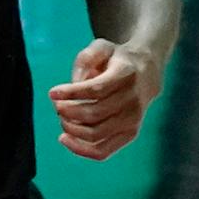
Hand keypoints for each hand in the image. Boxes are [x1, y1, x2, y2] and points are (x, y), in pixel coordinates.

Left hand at [48, 39, 159, 160]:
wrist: (146, 75)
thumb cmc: (116, 61)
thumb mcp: (101, 47)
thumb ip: (85, 59)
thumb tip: (74, 85)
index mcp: (126, 75)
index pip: (96, 89)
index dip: (71, 93)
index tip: (52, 93)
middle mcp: (133, 101)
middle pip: (94, 114)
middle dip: (68, 111)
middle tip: (57, 105)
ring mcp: (133, 121)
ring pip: (96, 134)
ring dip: (71, 128)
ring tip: (62, 118)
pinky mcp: (129, 135)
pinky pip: (103, 151)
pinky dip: (80, 149)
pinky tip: (64, 138)